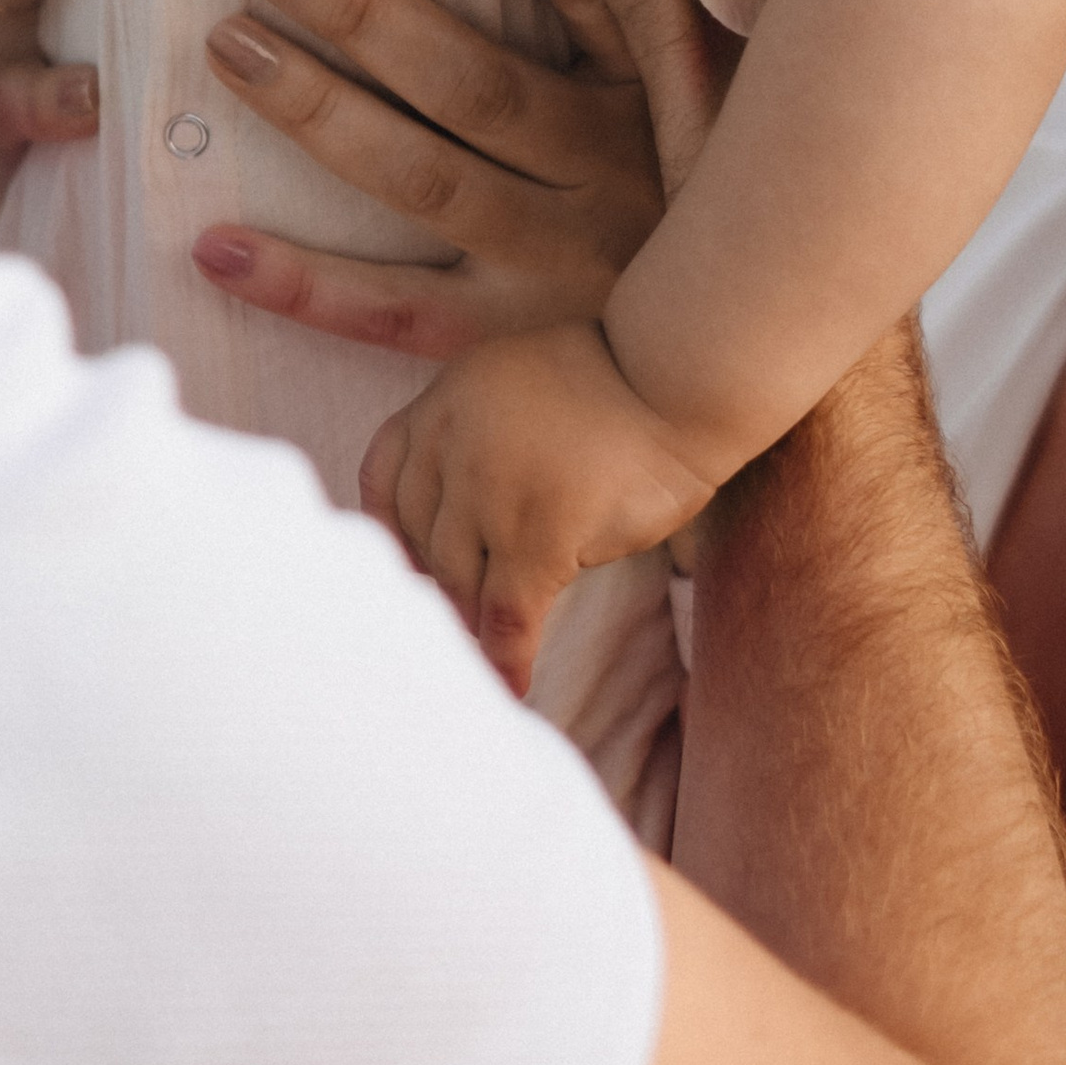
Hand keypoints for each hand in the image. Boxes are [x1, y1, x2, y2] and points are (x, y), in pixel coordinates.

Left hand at [194, 0, 731, 355]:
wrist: (775, 366)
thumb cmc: (727, 175)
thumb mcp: (711, 48)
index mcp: (671, 92)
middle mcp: (616, 175)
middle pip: (475, 82)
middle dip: (367, 13)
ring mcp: (562, 271)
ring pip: (424, 181)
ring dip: (320, 115)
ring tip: (228, 46)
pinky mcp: (514, 349)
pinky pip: (395, 315)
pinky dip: (303, 282)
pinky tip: (212, 244)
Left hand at [362, 321, 716, 693]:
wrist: (681, 377)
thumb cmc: (624, 381)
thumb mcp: (522, 378)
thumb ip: (484, 428)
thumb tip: (465, 505)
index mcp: (449, 397)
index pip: (384, 472)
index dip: (387, 526)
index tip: (400, 563)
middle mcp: (456, 440)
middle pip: (420, 534)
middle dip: (436, 582)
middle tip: (451, 619)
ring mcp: (491, 489)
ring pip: (458, 578)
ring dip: (468, 622)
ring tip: (477, 655)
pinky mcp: (536, 535)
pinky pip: (508, 614)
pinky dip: (506, 657)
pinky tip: (511, 686)